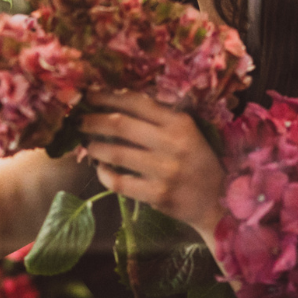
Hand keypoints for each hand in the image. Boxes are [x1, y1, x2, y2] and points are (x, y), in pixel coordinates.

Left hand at [79, 90, 226, 238]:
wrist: (217, 202)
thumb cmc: (197, 162)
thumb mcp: (188, 133)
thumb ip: (158, 119)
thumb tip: (115, 104)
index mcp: (180, 123)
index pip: (137, 102)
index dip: (108, 97)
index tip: (89, 95)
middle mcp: (172, 144)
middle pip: (120, 125)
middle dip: (93, 120)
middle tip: (79, 121)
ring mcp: (164, 170)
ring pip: (115, 153)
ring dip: (94, 147)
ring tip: (87, 145)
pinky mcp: (157, 194)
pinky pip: (118, 182)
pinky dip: (104, 174)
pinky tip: (101, 169)